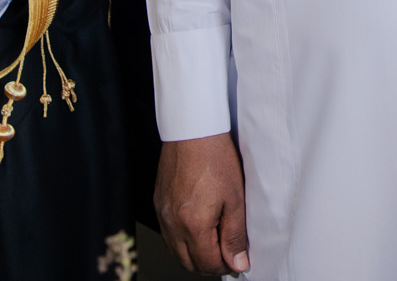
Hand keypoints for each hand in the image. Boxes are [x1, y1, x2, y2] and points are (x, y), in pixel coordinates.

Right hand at [155, 132, 249, 275]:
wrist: (192, 130)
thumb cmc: (215, 157)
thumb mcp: (235, 199)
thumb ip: (235, 235)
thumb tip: (238, 263)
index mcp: (192, 224)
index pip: (207, 263)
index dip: (225, 266)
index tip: (237, 261)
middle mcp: (173, 223)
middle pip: (188, 262)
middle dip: (209, 265)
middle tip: (227, 256)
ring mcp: (163, 213)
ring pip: (175, 250)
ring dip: (194, 254)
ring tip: (214, 244)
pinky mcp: (159, 202)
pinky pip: (168, 233)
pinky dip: (182, 240)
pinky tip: (196, 230)